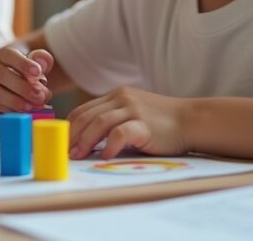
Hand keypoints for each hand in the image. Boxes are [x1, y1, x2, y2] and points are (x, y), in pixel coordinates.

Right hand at [0, 46, 52, 126]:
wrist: (11, 86)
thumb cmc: (25, 73)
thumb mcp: (35, 62)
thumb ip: (42, 59)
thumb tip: (42, 62)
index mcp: (2, 56)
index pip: (8, 55)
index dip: (23, 64)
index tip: (38, 72)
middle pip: (1, 75)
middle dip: (22, 87)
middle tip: (40, 97)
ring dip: (15, 102)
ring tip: (33, 107)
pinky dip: (6, 117)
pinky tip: (21, 118)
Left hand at [67, 87, 187, 159]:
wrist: (191, 120)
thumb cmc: (161, 123)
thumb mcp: (133, 114)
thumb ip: (113, 121)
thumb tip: (86, 142)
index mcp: (116, 96)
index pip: (83, 110)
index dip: (68, 128)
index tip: (61, 144)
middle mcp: (122, 98)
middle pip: (86, 116)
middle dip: (71, 136)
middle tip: (65, 153)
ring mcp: (133, 109)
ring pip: (99, 123)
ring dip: (84, 141)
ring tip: (78, 156)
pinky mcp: (144, 124)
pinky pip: (120, 133)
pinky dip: (109, 145)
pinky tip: (105, 156)